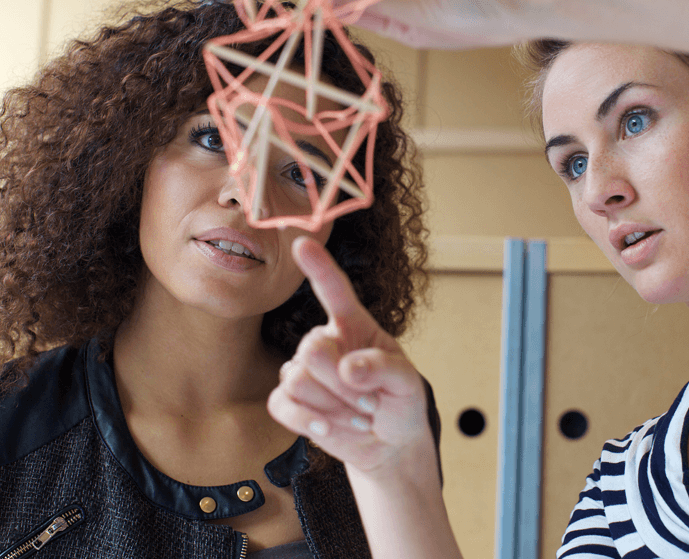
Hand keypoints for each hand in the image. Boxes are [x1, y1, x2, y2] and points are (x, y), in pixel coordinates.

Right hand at [267, 237, 433, 475]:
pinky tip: (328, 429)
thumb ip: (383, 369)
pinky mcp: (290, 402)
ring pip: (297, 380)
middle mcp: (325, 342)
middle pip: (311, 349)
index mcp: (354, 325)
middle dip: (343, 384)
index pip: (334, 290)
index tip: (302, 243)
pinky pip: (281, 405)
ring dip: (333, 407)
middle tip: (370, 402)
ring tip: (358, 415)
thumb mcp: (407, 383)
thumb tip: (349, 368)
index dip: (318, 267)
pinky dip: (307, 421)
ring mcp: (304, 371)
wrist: (390, 444)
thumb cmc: (400, 403)